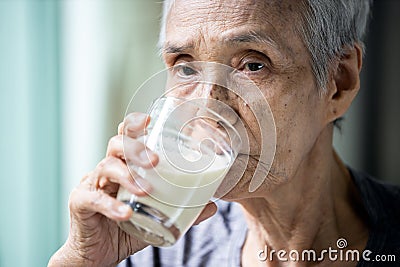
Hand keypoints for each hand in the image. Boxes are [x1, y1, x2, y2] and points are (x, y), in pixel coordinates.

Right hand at [48, 113, 216, 266]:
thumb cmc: (124, 228)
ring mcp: (91, 184)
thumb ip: (180, 210)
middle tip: (154, 160)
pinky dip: (111, 205)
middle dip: (135, 148)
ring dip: (127, 176)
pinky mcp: (80, 203)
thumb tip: (212, 206)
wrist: (97, 254)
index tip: (149, 120)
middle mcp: (106, 170)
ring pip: (105, 167)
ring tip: (145, 190)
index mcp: (124, 167)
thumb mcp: (155, 218)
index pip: (126, 137)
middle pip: (116, 145)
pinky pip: (94, 199)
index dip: (134, 125)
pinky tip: (126, 213)